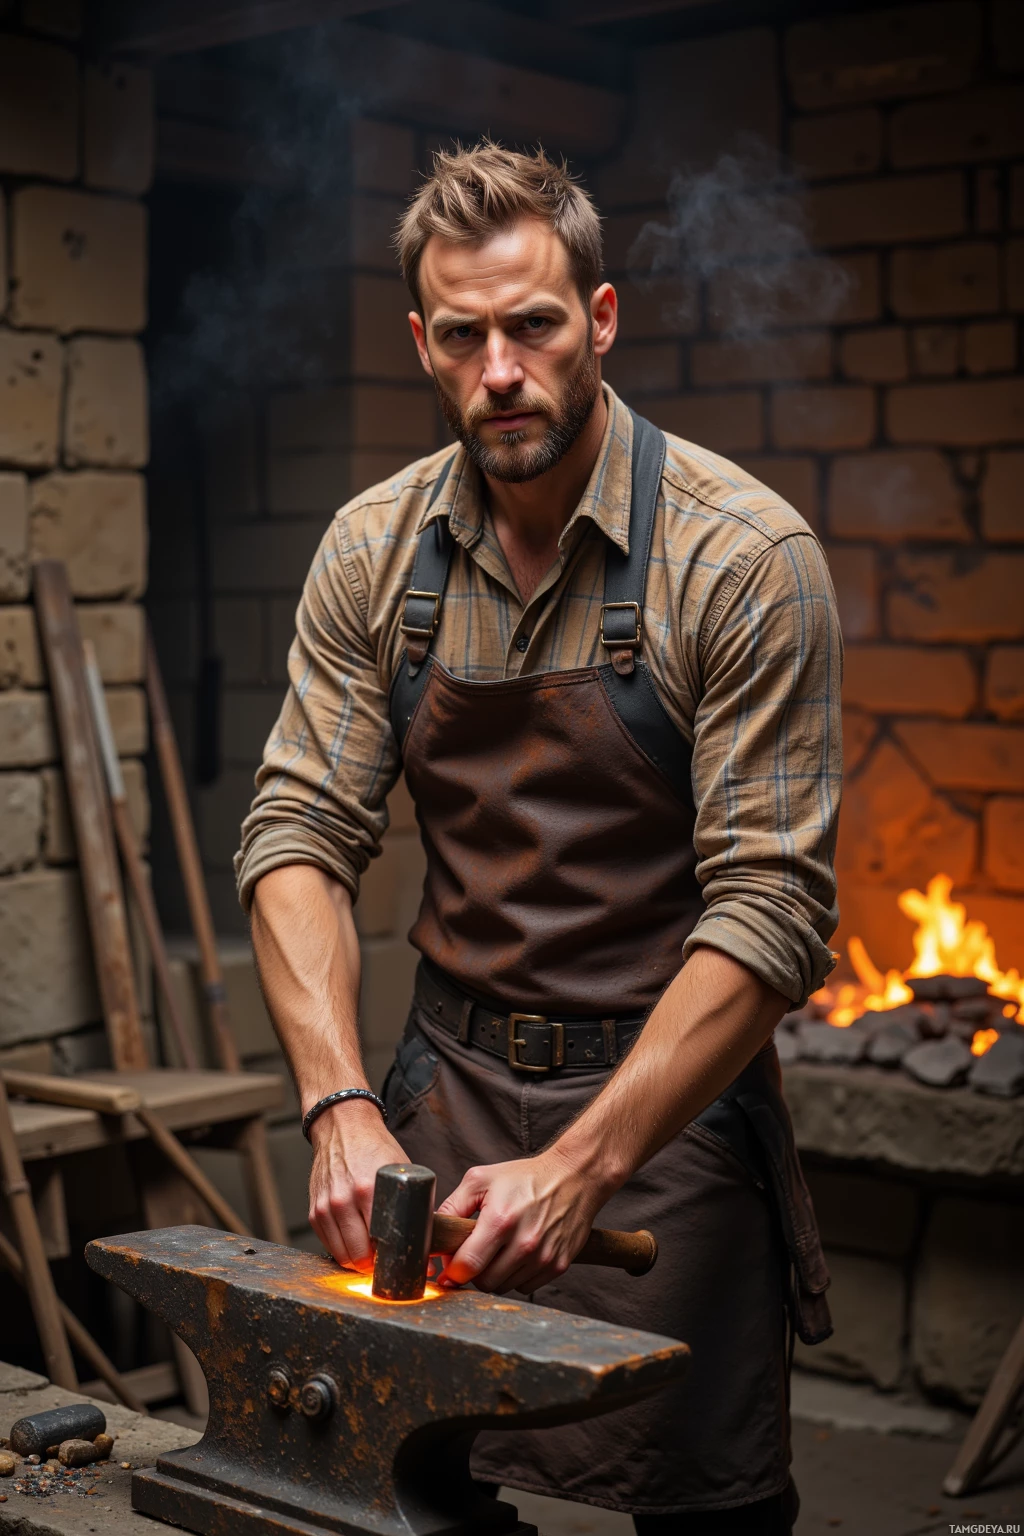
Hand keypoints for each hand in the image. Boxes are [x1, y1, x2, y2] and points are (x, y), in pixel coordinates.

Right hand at [307, 1100, 408, 1270]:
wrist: (342, 1127)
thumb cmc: (374, 1147)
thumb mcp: (401, 1169)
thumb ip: (411, 1200)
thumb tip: (429, 1234)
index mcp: (368, 1190)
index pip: (379, 1243)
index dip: (391, 1259)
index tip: (400, 1262)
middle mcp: (343, 1201)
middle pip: (358, 1256)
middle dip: (374, 1266)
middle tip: (386, 1263)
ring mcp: (326, 1207)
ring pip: (342, 1255)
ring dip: (357, 1262)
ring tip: (372, 1256)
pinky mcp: (314, 1210)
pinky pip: (328, 1244)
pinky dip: (341, 1250)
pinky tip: (355, 1243)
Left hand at [435, 1150, 600, 1294]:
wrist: (574, 1176)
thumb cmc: (526, 1177)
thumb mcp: (482, 1179)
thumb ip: (453, 1206)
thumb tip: (434, 1232)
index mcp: (501, 1220)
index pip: (467, 1265)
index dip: (451, 1273)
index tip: (446, 1273)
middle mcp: (524, 1242)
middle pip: (485, 1282)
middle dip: (474, 1273)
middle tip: (475, 1256)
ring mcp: (544, 1256)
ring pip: (505, 1287)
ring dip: (496, 1275)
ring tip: (499, 1250)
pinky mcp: (559, 1265)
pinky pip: (527, 1287)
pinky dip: (517, 1277)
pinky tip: (518, 1255)